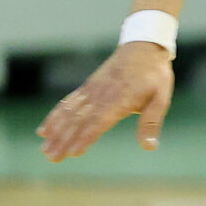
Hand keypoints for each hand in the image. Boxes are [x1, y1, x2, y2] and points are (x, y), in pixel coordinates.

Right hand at [36, 41, 175, 160]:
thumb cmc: (154, 75)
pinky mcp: (87, 87)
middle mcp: (100, 96)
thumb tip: (149, 147)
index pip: (99, 122)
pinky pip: (67, 102)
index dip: (85, 137)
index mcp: (119, 100)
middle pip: (78, 121)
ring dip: (55, 131)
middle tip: (51, 158)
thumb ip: (151, 122)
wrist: (143, 47)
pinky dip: (55, 116)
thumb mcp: (161, 98)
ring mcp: (91, 91)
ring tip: (44, 149)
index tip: (73, 152)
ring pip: (69, 113)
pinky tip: (44, 129)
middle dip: (63, 140)